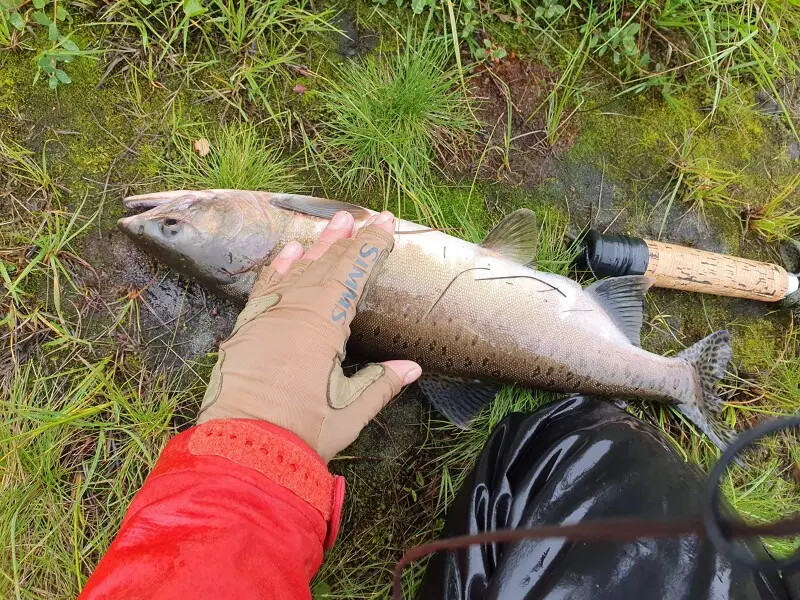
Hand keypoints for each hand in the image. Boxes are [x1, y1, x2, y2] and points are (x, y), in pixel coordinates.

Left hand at [197, 210, 421, 461]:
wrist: (242, 449)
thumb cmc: (302, 432)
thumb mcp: (349, 411)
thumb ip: (380, 384)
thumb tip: (411, 367)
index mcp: (323, 325)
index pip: (353, 274)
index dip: (371, 248)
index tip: (386, 225)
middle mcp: (295, 311)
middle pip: (326, 265)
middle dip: (349, 240)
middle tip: (365, 216)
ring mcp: (268, 316)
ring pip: (298, 270)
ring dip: (318, 246)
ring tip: (335, 222)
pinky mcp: (248, 327)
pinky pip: (266, 286)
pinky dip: (279, 266)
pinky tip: (289, 250)